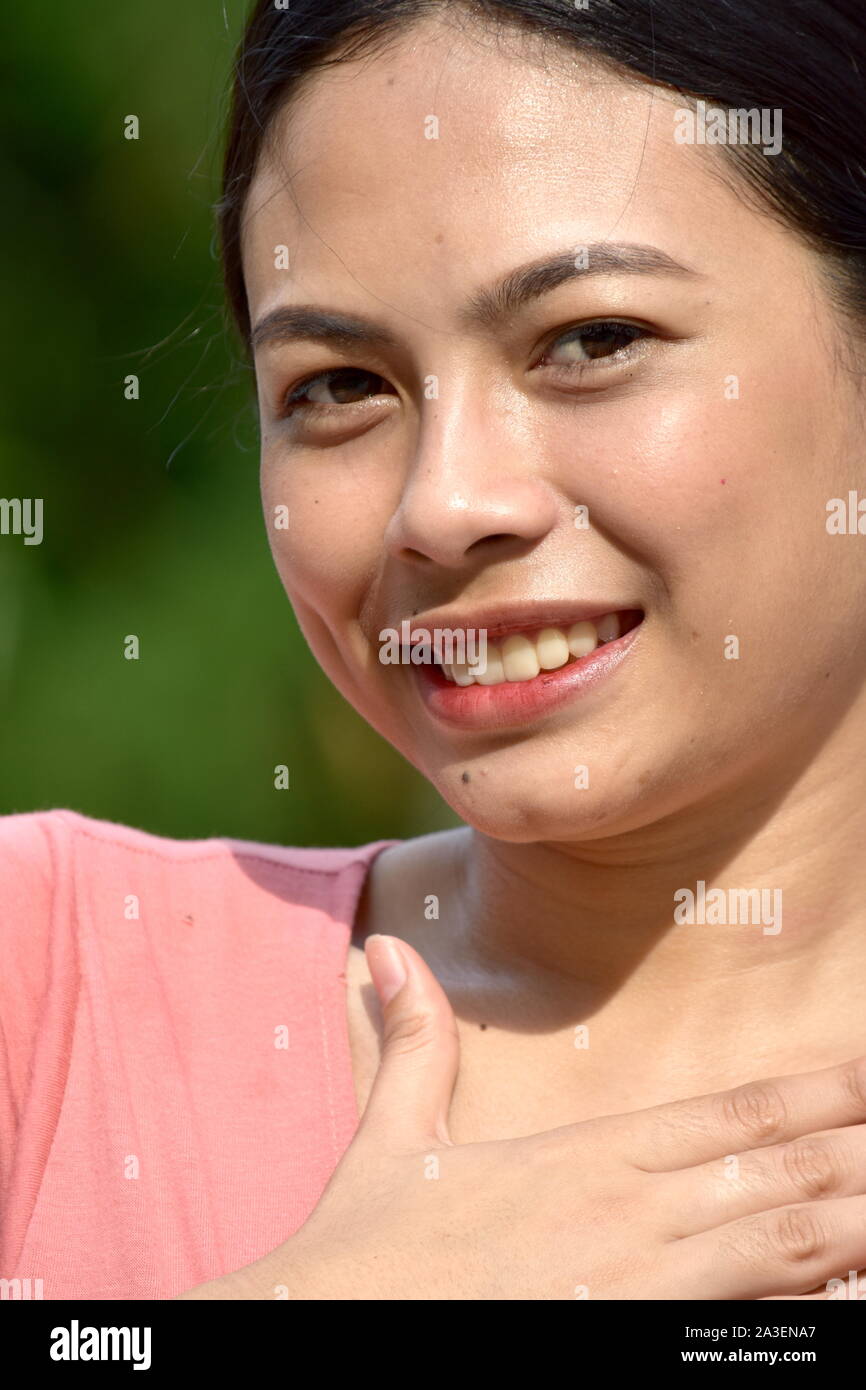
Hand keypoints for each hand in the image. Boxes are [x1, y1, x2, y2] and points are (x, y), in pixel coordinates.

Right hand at [185, 936, 865, 1298]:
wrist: (325, 1330)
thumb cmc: (366, 1253)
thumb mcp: (395, 1136)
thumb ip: (416, 1042)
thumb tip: (388, 950)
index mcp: (587, 1156)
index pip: (731, 1115)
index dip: (816, 1095)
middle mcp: (627, 1213)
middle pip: (778, 1171)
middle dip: (855, 1149)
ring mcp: (637, 1286)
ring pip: (783, 1244)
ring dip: (850, 1216)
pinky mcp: (625, 1341)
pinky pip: (747, 1325)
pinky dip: (803, 1296)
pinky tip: (838, 1279)